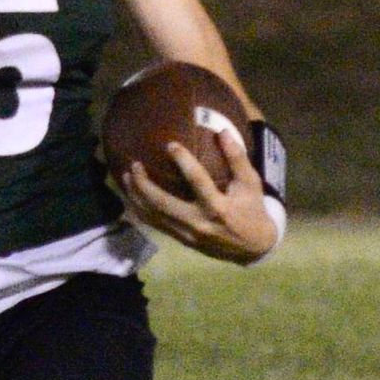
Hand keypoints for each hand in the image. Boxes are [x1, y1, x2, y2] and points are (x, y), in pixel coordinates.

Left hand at [118, 113, 282, 263]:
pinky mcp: (182, 240)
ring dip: (137, 197)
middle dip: (144, 185)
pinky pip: (156, 225)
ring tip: (126, 177)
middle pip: (163, 204)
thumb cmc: (252, 210)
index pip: (197, 181)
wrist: (253, 248)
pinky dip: (141, 211)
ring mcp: (187, 234)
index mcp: (218, 208)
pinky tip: (131, 196)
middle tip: (134, 165)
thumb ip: (237, 158)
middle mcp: (199, 223)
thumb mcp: (250, 184)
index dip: (183, 161)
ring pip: (154, 216)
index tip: (170, 144)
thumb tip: (223, 131)